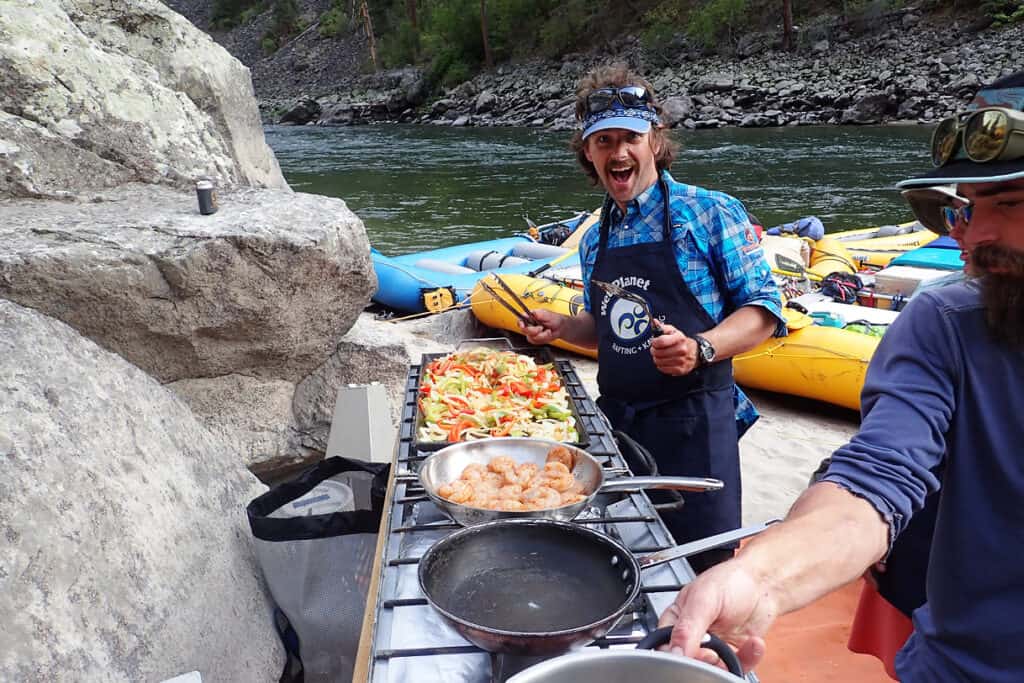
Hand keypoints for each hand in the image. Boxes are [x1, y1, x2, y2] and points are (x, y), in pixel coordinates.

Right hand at [518, 308, 565, 344]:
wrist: (560, 327)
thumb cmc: (554, 319)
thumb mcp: (547, 314)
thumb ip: (538, 314)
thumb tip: (530, 312)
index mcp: (530, 317)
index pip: (520, 320)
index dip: (521, 323)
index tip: (524, 325)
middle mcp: (529, 324)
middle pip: (524, 330)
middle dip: (534, 330)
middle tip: (541, 328)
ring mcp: (532, 332)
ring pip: (530, 337)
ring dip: (541, 335)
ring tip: (547, 331)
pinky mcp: (535, 339)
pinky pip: (535, 341)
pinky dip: (543, 339)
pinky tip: (546, 335)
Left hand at [650, 324, 699, 375]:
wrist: (696, 352)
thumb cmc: (680, 341)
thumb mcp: (673, 331)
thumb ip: (662, 327)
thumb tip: (654, 321)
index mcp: (679, 338)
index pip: (660, 342)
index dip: (654, 342)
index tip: (654, 342)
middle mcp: (682, 350)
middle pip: (658, 353)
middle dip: (654, 351)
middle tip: (655, 350)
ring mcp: (682, 360)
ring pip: (659, 362)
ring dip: (656, 359)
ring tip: (659, 356)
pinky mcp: (681, 370)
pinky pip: (664, 369)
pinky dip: (661, 366)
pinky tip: (663, 362)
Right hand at [657, 558, 774, 670]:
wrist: (763, 583)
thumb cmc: (730, 580)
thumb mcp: (704, 600)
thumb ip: (687, 628)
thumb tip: (675, 651)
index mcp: (676, 618)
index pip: (665, 645)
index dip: (678, 655)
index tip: (694, 652)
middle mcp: (693, 634)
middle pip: (688, 662)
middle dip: (704, 661)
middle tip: (715, 653)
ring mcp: (713, 646)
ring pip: (711, 670)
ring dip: (727, 662)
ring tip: (733, 647)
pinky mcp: (733, 653)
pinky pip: (736, 668)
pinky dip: (747, 659)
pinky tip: (751, 644)